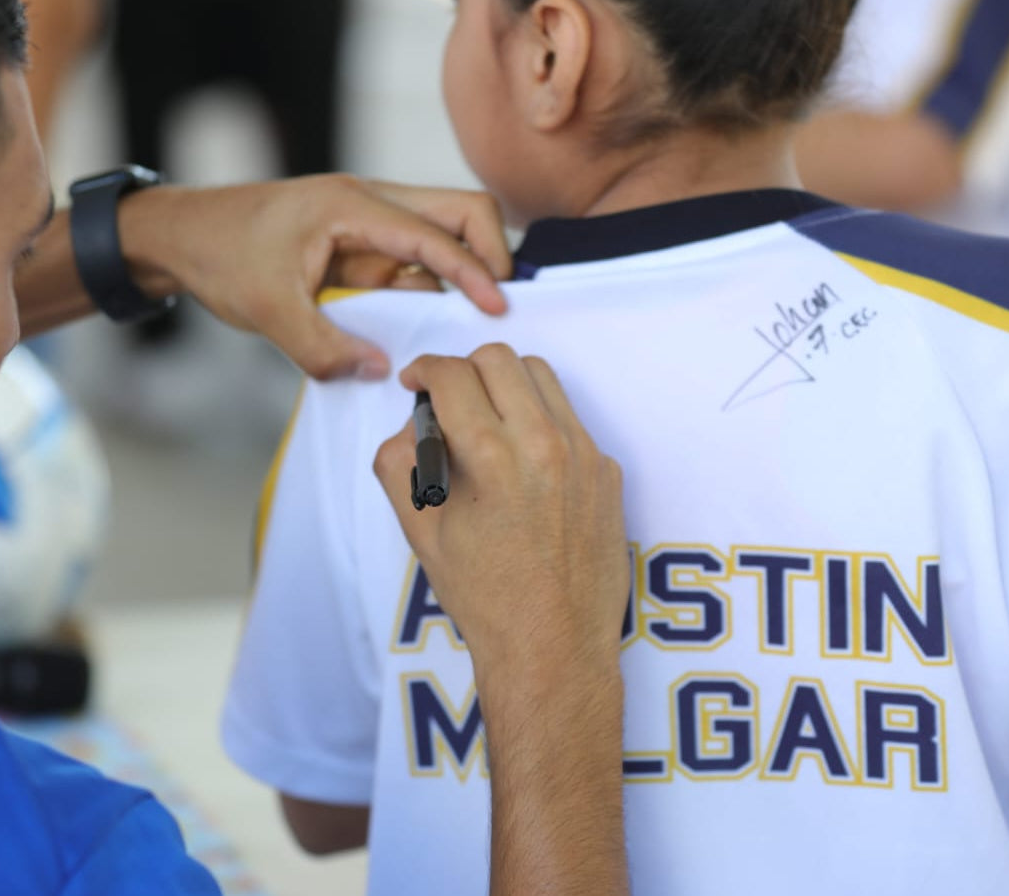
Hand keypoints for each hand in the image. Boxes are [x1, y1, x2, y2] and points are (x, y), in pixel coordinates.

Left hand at [121, 175, 511, 380]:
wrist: (181, 236)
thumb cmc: (220, 257)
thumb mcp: (267, 311)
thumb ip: (322, 348)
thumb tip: (379, 371)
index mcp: (350, 205)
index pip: (433, 232)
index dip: (472, 271)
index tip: (497, 308)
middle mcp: (369, 203)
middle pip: (459, 208)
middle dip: (489, 252)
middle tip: (499, 306)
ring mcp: (368, 223)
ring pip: (443, 233)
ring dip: (464, 272)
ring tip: (479, 323)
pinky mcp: (361, 247)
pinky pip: (414, 263)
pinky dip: (435, 289)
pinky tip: (439, 325)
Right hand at [371, 344, 629, 673]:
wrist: (552, 649)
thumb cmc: (485, 598)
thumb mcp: (421, 530)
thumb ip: (401, 463)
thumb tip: (413, 424)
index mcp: (493, 456)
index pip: (453, 374)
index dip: (424, 370)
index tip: (416, 383)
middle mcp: (545, 444)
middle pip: (499, 359)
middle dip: (464, 369)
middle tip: (448, 399)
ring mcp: (585, 455)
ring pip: (542, 378)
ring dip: (506, 385)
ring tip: (487, 422)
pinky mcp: (608, 473)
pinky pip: (570, 420)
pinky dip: (540, 424)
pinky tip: (523, 466)